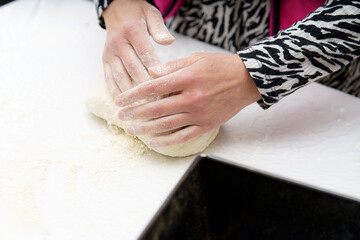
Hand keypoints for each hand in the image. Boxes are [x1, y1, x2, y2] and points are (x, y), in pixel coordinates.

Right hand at [102, 0, 174, 96]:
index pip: (146, 55)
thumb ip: (159, 28)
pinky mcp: (104, 60)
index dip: (154, 73)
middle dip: (144, 87)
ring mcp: (110, 53)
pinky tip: (122, 102)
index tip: (163, 87)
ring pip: (119, 76)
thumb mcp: (151, 14)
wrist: (116, 8)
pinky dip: (114, 90)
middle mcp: (119, 43)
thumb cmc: (138, 13)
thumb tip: (169, 42)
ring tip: (139, 107)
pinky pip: (108, 77)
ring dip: (129, 93)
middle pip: (133, 69)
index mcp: (133, 31)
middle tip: (155, 102)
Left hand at [115, 53, 261, 146]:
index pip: (153, 88)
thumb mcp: (196, 58)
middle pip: (155, 109)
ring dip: (145, 128)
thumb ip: (172, 67)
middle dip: (135, 113)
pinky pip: (183, 137)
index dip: (133, 95)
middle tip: (121, 116)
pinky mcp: (207, 125)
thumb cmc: (221, 66)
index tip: (120, 100)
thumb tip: (150, 73)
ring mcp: (199, 114)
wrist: (247, 80)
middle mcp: (191, 98)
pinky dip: (167, 141)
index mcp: (187, 78)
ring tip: (131, 130)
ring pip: (166, 125)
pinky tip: (153, 142)